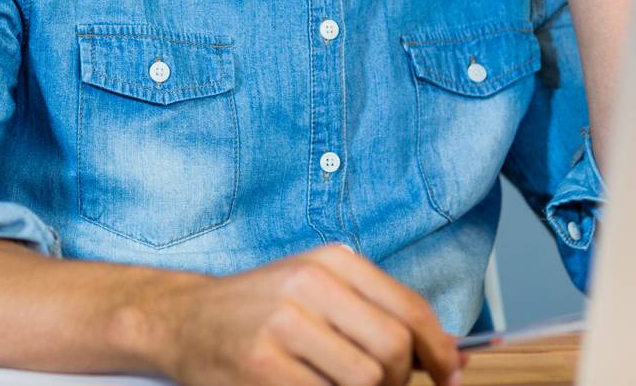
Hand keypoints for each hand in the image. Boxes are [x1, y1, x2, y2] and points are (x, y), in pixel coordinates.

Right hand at [139, 243, 466, 385]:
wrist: (184, 320)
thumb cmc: (260, 310)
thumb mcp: (317, 289)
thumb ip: (374, 311)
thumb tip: (446, 354)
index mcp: (330, 260)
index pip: (408, 308)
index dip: (440, 350)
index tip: (451, 374)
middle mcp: (309, 284)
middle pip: (393, 349)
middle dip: (399, 381)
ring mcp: (283, 325)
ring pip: (365, 381)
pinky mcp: (262, 366)